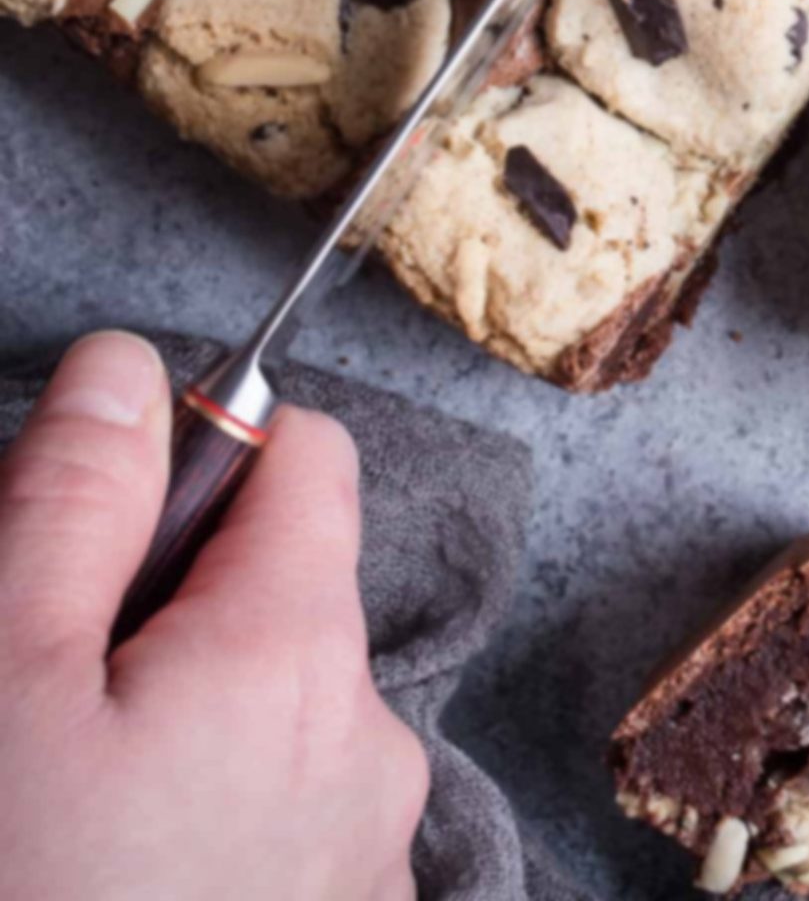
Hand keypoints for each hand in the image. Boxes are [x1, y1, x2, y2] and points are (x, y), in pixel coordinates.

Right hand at [0, 333, 427, 900]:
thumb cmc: (21, 891)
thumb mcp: (0, 680)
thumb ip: (72, 501)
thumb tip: (125, 367)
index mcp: (298, 657)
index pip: (309, 452)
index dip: (204, 452)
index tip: (104, 519)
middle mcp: (366, 752)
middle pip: (282, 591)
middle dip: (166, 607)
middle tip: (48, 699)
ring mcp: (359, 866)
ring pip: (272, 714)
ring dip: (177, 723)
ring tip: (62, 810)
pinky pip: (275, 822)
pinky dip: (201, 820)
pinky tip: (104, 870)